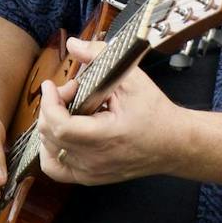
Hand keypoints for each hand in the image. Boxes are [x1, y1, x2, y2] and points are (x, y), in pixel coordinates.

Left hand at [36, 37, 182, 184]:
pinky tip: (62, 133)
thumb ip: (100, 57)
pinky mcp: (89, 178)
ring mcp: (90, 173)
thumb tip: (73, 44)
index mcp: (106, 137)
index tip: (53, 85)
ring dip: (51, 126)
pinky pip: (55, 168)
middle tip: (71, 91)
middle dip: (52, 107)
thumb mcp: (131, 79)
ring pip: (48, 151)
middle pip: (50, 136)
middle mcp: (95, 160)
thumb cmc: (155, 113)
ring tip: (68, 110)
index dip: (49, 103)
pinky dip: (51, 149)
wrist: (173, 143)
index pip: (60, 126)